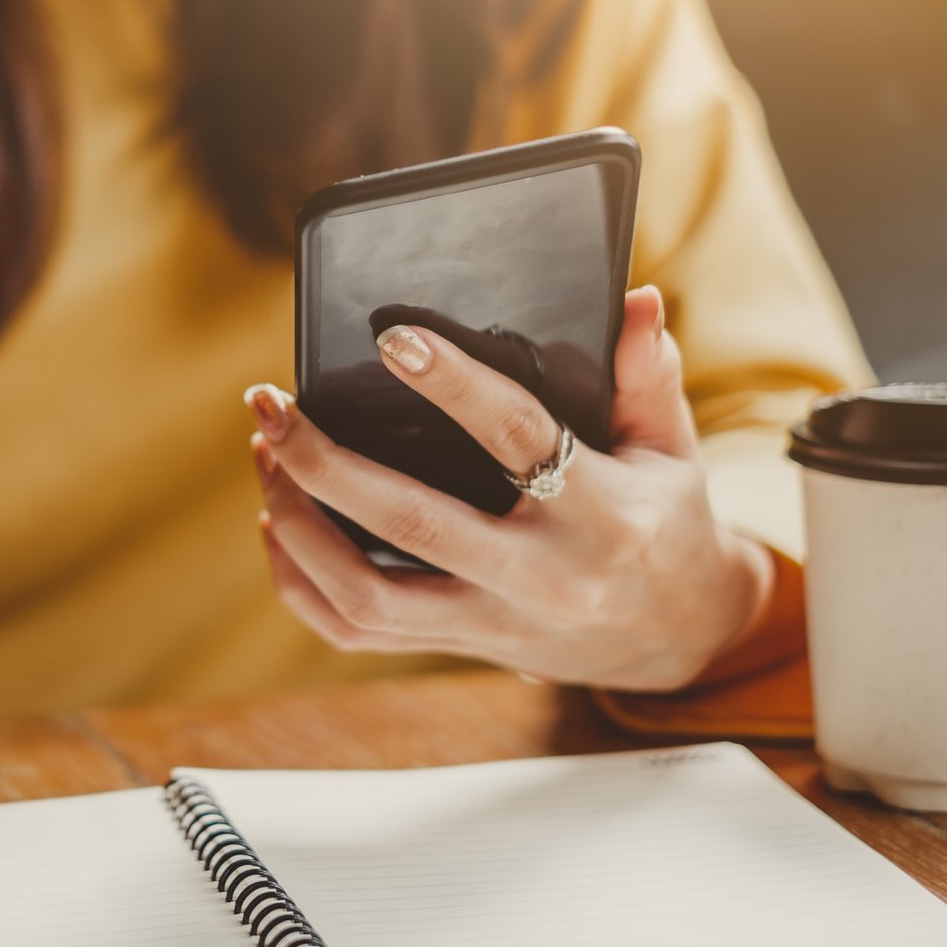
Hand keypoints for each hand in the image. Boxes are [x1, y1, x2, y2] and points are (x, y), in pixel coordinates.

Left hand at [246, 287, 771, 690]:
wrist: (678, 638)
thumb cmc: (664, 522)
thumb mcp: (673, 448)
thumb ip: (648, 374)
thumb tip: (634, 299)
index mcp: (601, 514)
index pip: (518, 438)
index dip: (454, 386)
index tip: (393, 339)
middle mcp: (540, 577)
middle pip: (411, 523)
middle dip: (325, 462)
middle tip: (272, 403)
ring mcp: (493, 622)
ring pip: (366, 595)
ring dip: (298, 524)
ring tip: (268, 454)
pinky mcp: (460, 647)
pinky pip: (356, 632)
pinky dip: (301, 582)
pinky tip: (277, 522)